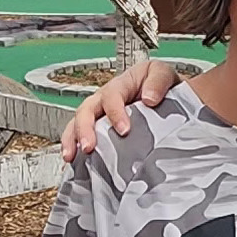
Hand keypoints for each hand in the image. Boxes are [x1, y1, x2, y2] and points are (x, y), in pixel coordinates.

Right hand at [58, 57, 173, 161]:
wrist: (164, 94)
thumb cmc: (160, 84)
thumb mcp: (163, 73)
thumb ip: (158, 81)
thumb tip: (150, 99)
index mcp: (120, 85)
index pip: (112, 96)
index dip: (115, 113)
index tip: (124, 130)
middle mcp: (104, 99)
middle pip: (86, 110)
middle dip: (84, 129)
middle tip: (88, 146)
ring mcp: (99, 114)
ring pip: (77, 124)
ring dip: (72, 140)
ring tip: (71, 156)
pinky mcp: (99, 130)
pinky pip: (80, 136)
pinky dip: (74, 149)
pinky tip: (74, 162)